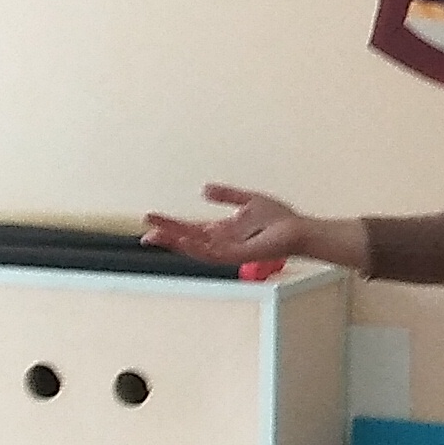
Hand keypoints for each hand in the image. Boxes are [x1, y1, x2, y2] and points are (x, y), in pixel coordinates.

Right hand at [142, 184, 330, 268]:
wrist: (298, 230)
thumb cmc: (279, 219)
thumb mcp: (248, 201)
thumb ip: (226, 195)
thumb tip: (203, 189)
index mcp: (223, 230)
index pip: (191, 228)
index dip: (171, 224)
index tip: (150, 218)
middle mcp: (222, 242)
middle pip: (188, 239)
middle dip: (167, 235)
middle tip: (145, 231)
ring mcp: (228, 250)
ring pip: (195, 248)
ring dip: (175, 243)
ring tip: (156, 236)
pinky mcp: (237, 256)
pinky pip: (212, 254)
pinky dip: (196, 248)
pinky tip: (183, 242)